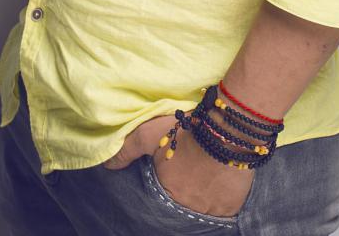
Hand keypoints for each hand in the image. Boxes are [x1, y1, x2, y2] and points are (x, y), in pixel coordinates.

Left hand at [103, 113, 254, 218]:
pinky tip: (218, 180)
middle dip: (183, 188)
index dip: (166, 183)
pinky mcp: (231, 207)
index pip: (161, 198)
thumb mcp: (150, 134)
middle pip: (182, 202)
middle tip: (189, 171)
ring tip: (204, 173)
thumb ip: (128, 149)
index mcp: (167, 193)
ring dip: (201, 193)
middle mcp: (188, 207)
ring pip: (202, 206)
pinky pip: (223, 209)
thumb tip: (107, 164)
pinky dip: (220, 197)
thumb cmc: (186, 131)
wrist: (228, 128)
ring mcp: (211, 210)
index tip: (173, 172)